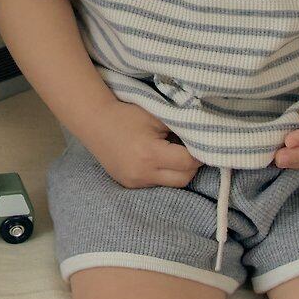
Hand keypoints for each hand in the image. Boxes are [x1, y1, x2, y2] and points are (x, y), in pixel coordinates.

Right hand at [81, 98, 201, 189]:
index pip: (188, 162)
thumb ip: (181, 128)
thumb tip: (203, 138)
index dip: (200, 153)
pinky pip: (156, 184)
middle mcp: (143, 173)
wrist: (94, 121)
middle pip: (184, 179)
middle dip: (192, 165)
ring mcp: (135, 182)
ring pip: (171, 184)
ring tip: (175, 153)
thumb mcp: (156, 116)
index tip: (204, 143)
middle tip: (192, 149)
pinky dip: (163, 173)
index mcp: (150, 154)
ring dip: (178, 171)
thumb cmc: (126, 114)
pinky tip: (159, 159)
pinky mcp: (129, 184)